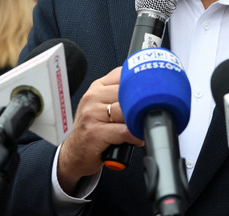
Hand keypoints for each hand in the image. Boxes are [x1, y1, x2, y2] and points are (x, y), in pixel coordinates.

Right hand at [56, 66, 143, 194]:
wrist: (75, 153)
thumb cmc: (94, 129)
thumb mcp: (103, 105)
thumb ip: (120, 95)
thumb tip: (149, 89)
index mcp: (97, 87)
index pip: (122, 75)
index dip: (140, 82)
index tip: (153, 90)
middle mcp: (93, 97)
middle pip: (126, 93)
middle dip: (141, 104)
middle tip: (151, 111)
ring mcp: (91, 115)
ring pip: (125, 111)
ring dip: (138, 120)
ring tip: (144, 126)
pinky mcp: (94, 133)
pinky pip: (123, 131)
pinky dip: (135, 135)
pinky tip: (138, 138)